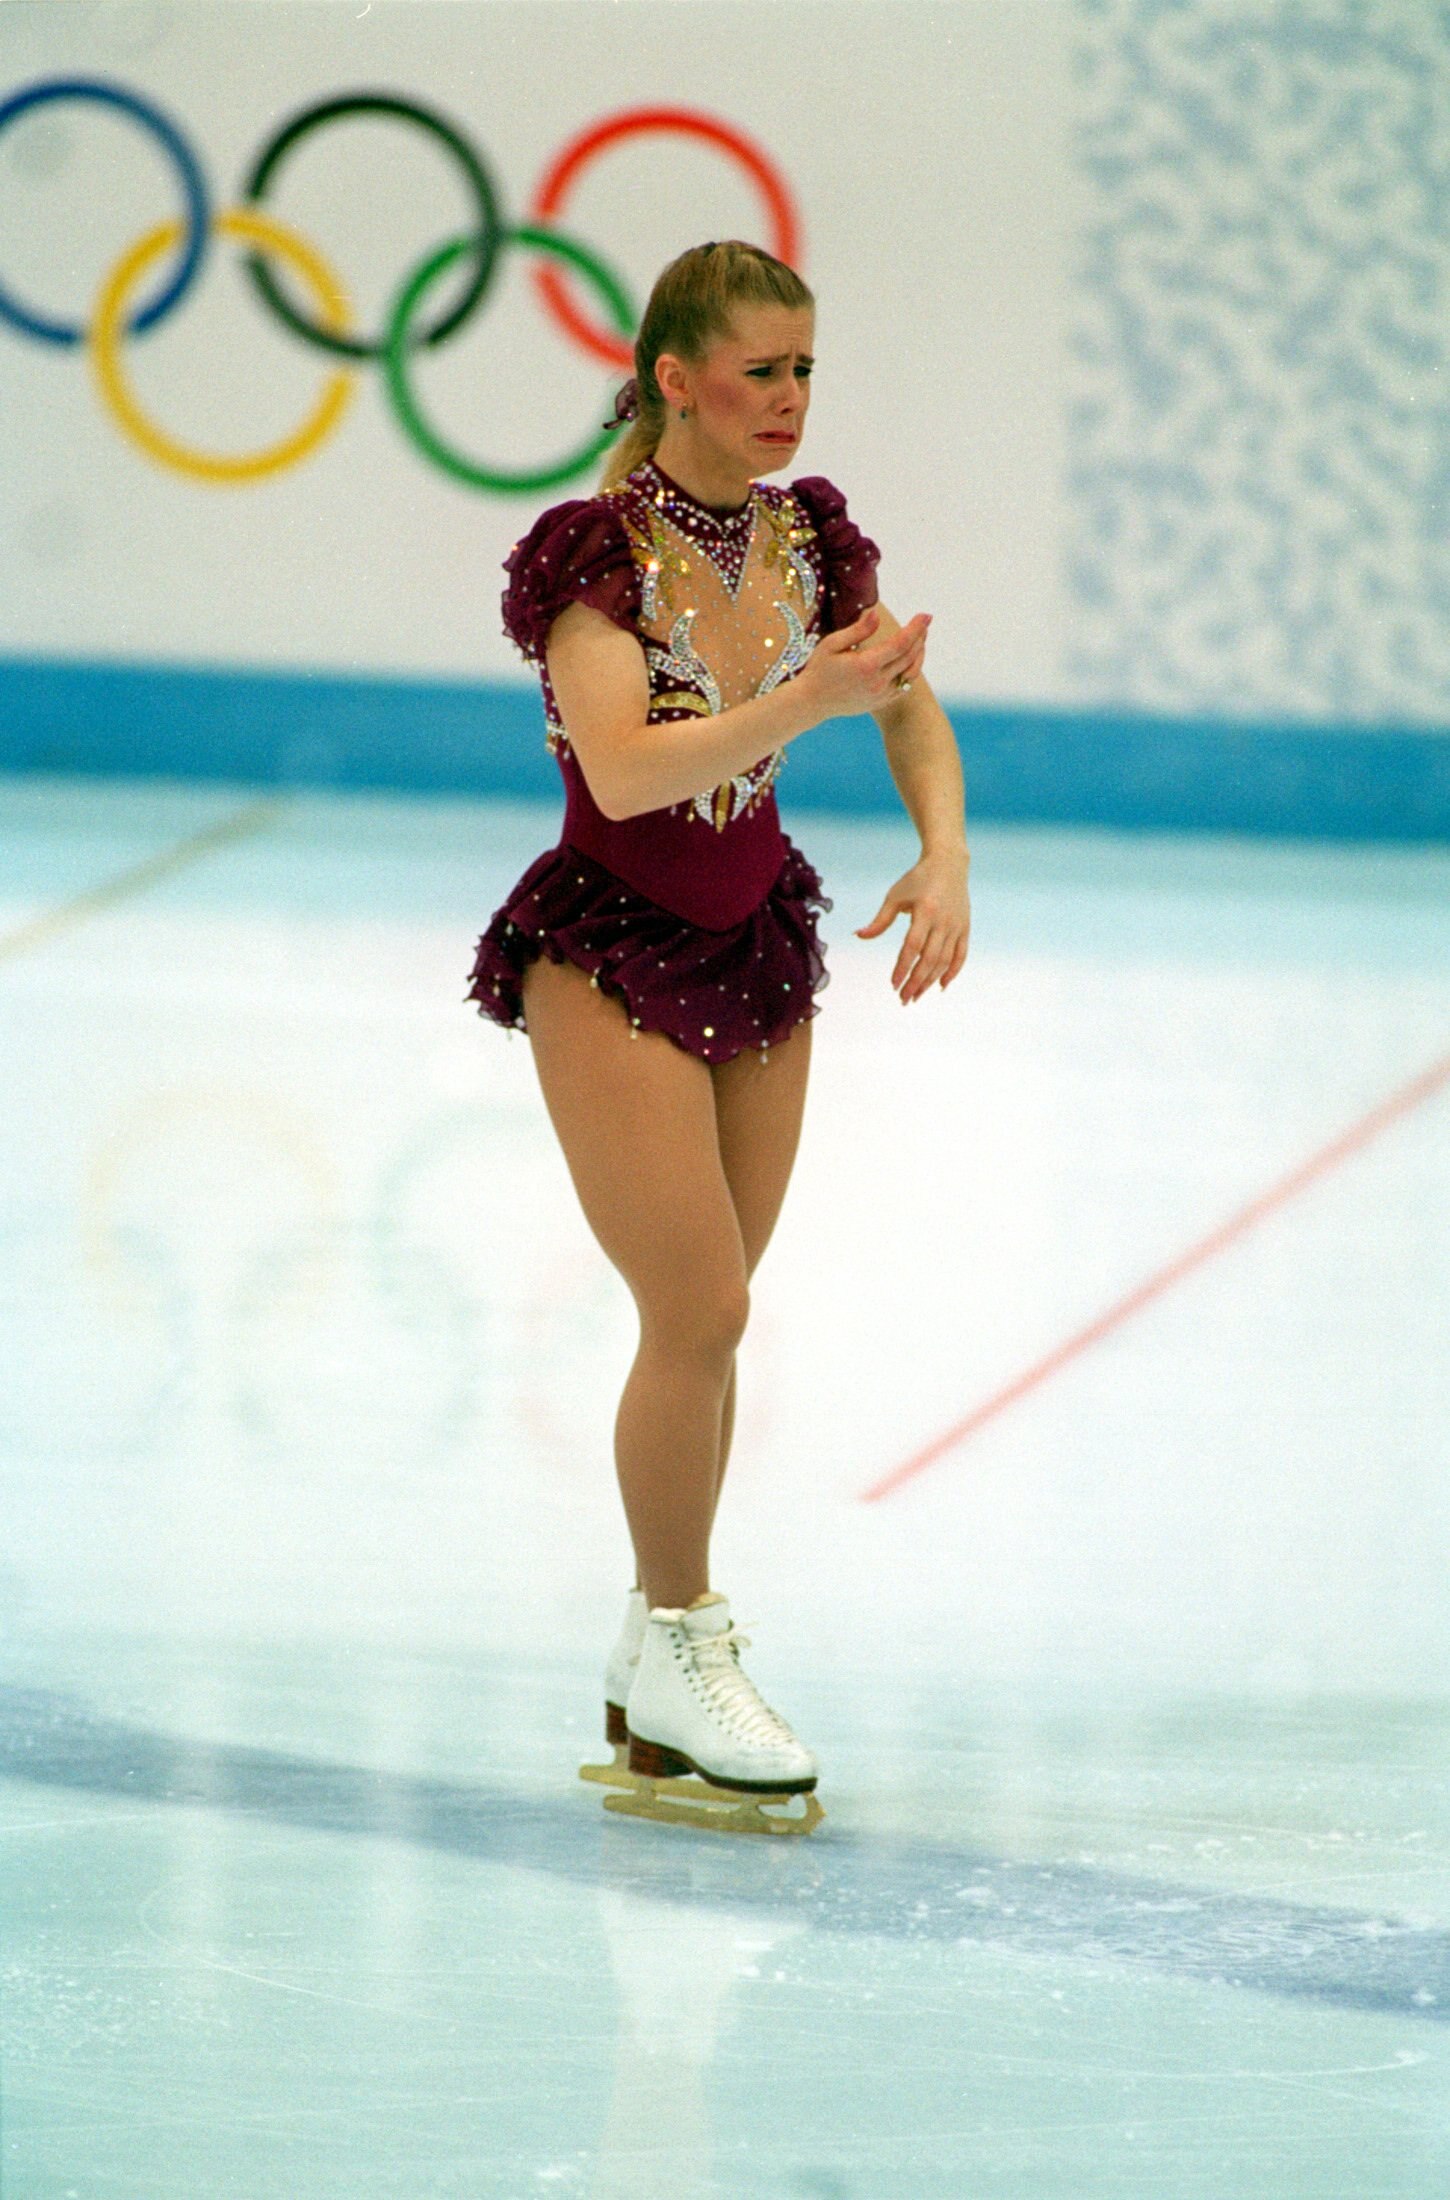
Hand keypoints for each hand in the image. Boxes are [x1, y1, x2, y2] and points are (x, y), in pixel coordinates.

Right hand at [801, 605, 930, 719]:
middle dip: (920, 637)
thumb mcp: (831, 644)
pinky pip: (904, 687)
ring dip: (919, 654)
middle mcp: (877, 682)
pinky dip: (911, 671)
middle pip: (909, 657)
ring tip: (921, 639)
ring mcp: (880, 695)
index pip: (901, 643)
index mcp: (866, 665)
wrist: (812, 702)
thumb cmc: (819, 669)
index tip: (926, 615)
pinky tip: (911, 659)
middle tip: (924, 622)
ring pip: (911, 673)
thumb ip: (857, 630)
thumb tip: (877, 614)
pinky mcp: (880, 702)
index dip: (916, 628)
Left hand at [855, 847, 970, 1003]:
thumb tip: (859, 935)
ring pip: (945, 961)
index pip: (912, 947)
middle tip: (903, 998)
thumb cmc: (917, 880)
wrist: (948, 864)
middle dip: (916, 982)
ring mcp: (957, 926)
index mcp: (925, 912)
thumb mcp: (895, 896)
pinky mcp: (965, 928)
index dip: (903, 967)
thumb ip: (880, 920)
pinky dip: (952, 972)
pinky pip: (961, 955)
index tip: (893, 984)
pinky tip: (941, 986)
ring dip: (930, 981)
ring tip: (916, 995)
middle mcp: (944, 921)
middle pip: (929, 959)